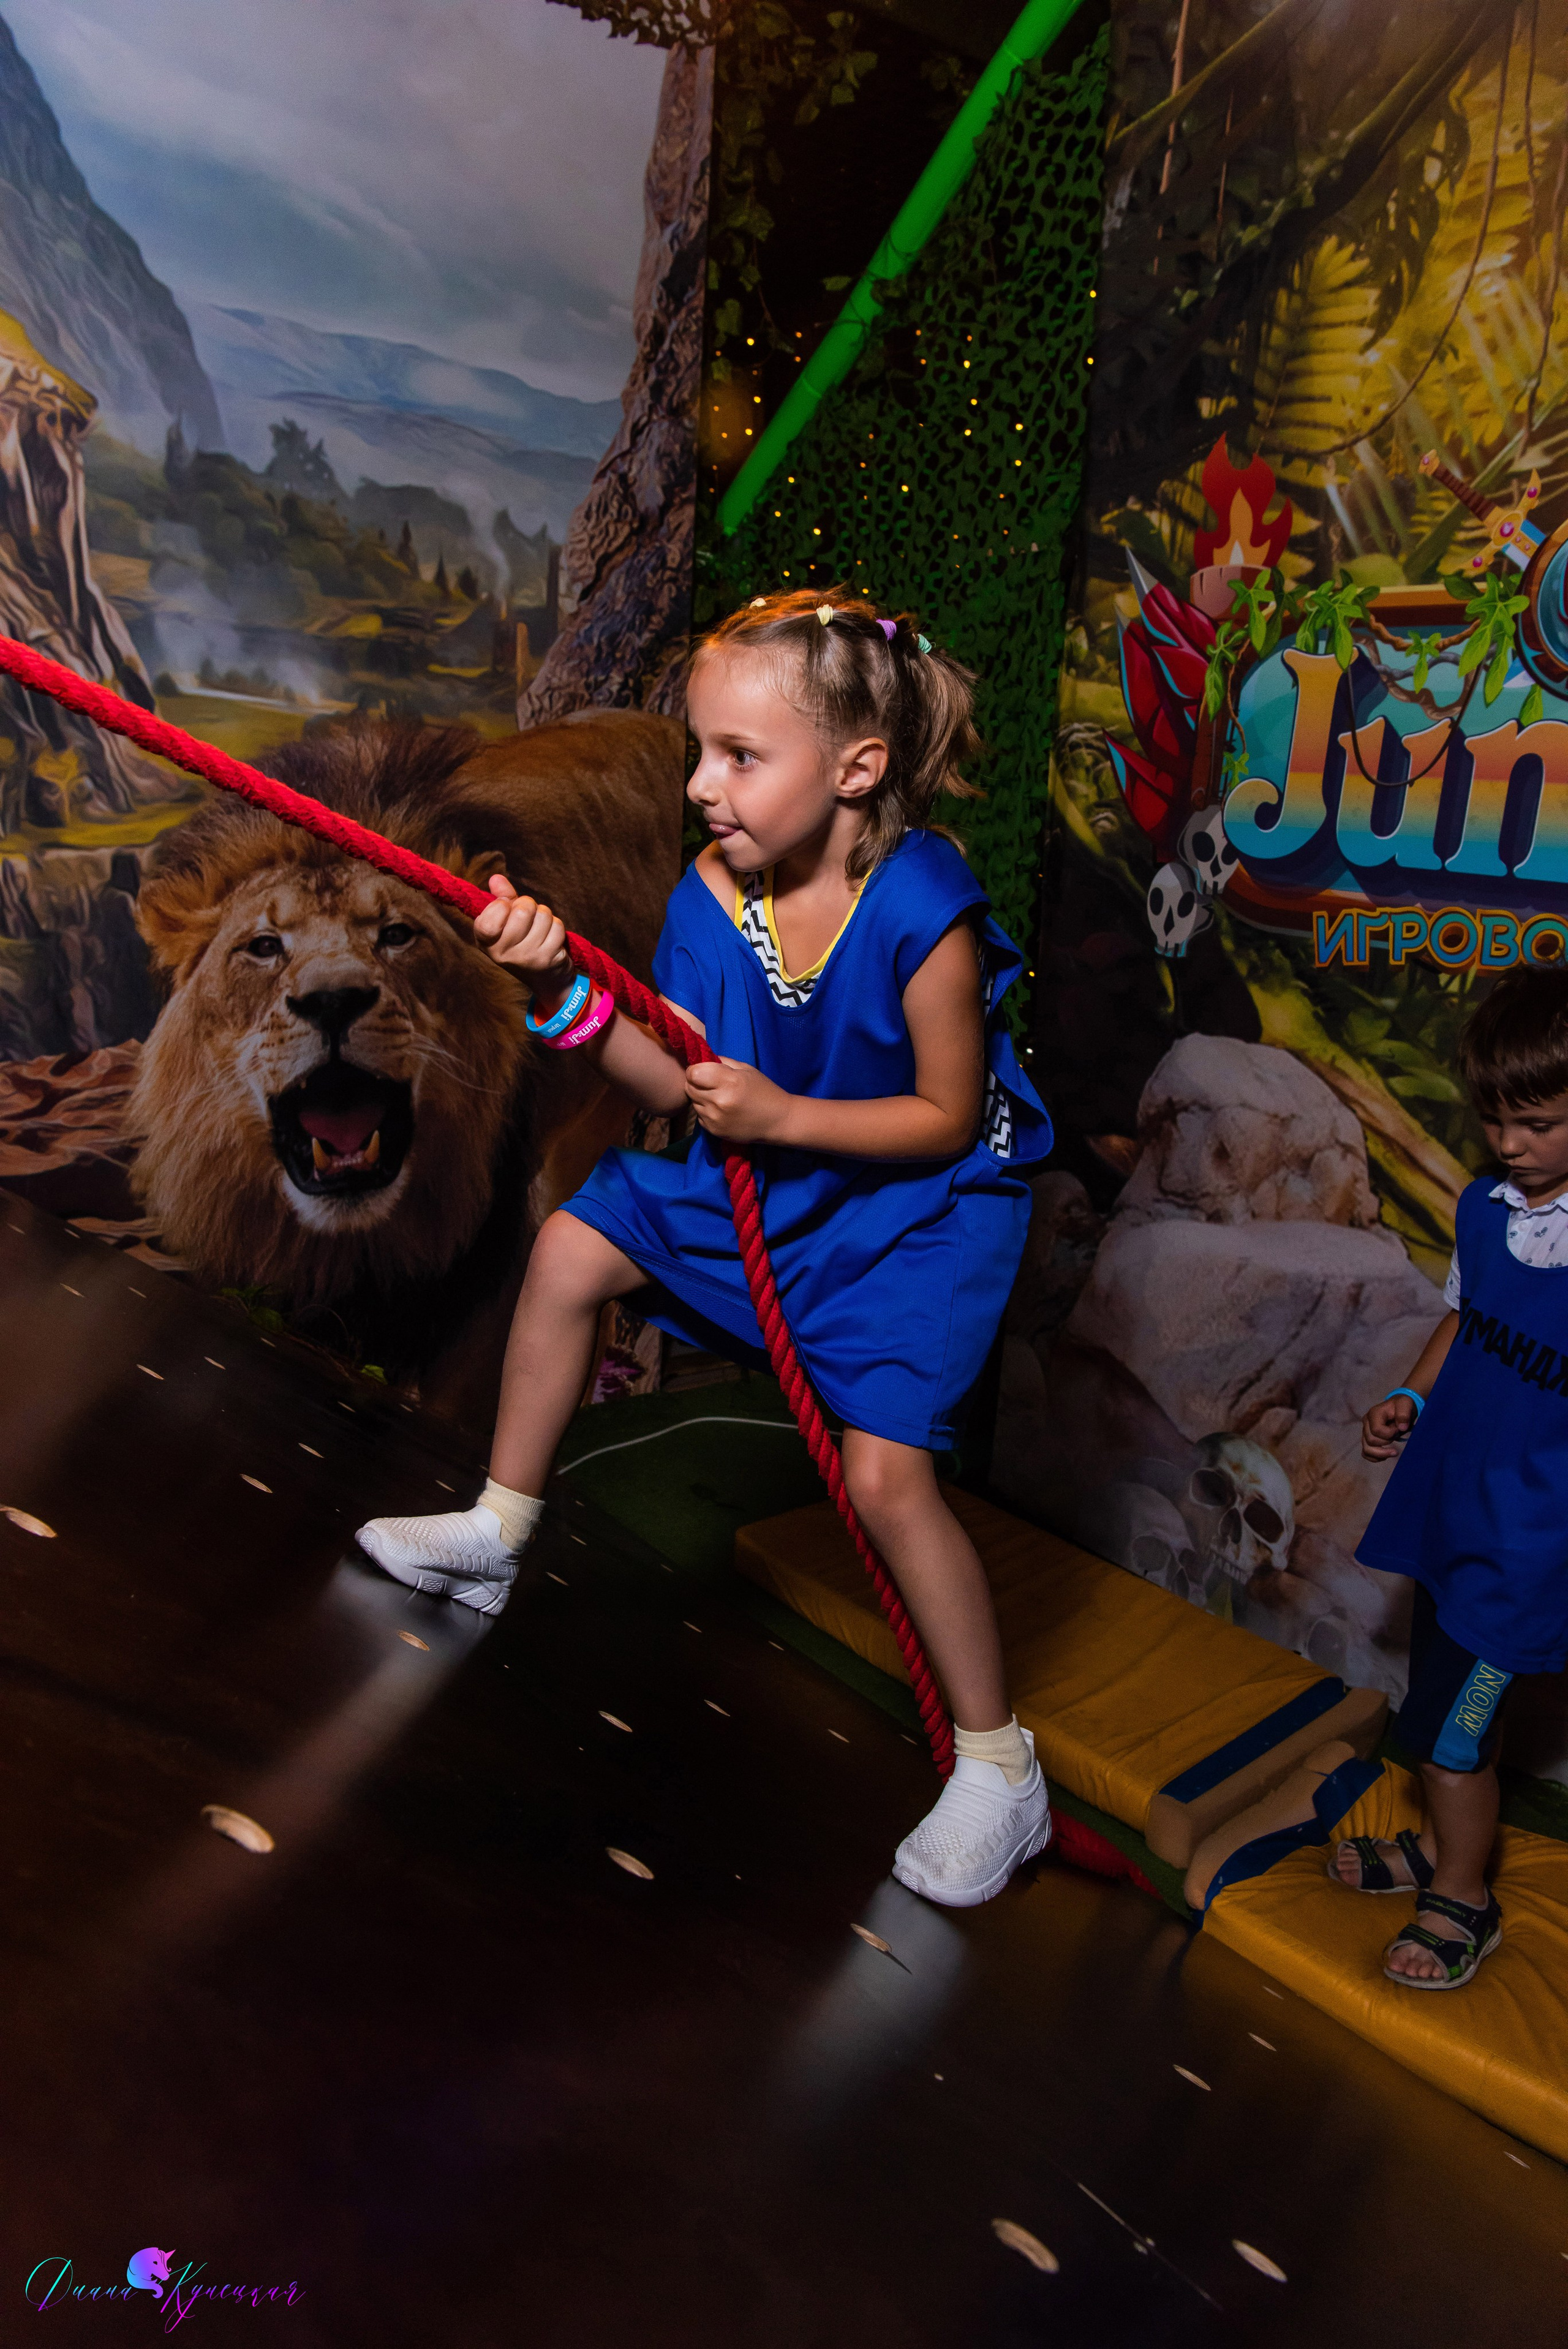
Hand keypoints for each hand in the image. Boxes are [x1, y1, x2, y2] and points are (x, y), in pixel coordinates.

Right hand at [474, 875, 571, 991]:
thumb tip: (496, 878)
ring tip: (540, 930)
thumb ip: (501, 898)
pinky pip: (557, 927)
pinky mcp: (547, 959)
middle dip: (530, 906)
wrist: (545, 977)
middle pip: (522, 910)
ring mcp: (525, 958)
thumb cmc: (522, 941)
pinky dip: (557, 928)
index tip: (507, 908)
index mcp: (485, 941)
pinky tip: (551, 940)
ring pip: (543, 915)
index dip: (503, 904)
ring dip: (545, 917)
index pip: (490, 917)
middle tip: (529, 918)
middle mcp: (502, 953)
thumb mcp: (507, 920)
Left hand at [685, 1056, 792, 1145]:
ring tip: (717, 1096)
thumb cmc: (763, 1091)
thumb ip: (721, 1062)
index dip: (696, 1069)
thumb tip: (699, 1058)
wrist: (777, 1121)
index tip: (704, 1070)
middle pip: (689, 1087)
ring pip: (693, 1101)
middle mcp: (719, 1101)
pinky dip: (706, 1111)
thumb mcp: (746, 1070)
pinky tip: (721, 1110)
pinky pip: (699, 1116)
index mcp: (729, 1082)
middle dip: (696, 1082)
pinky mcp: (713, 1131)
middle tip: (709, 1083)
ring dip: (700, 1097)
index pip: (693, 1072)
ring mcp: (715, 1118)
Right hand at [1362, 1393, 1417, 1460]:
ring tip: (1394, 1452)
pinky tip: (1386, 1456)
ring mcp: (1365, 1432)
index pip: (1376, 1430)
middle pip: (1371, 1441)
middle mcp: (1366, 1423)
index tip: (1399, 1428)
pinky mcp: (1367, 1439)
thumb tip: (1402, 1428)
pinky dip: (1375, 1457)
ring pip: (1366, 1449)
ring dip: (1382, 1453)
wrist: (1399, 1408)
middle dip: (1387, 1441)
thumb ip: (1404, 1414)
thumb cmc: (1402, 1406)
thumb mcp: (1405, 1404)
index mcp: (1373, 1414)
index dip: (1390, 1433)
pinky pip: (1366, 1453)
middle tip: (1397, 1434)